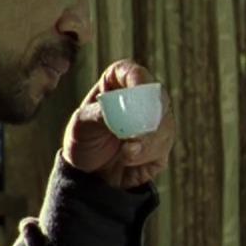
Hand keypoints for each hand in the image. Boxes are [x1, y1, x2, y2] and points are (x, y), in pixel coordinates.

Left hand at [63, 60, 176, 189]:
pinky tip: (128, 161)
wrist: (89, 172)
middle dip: (147, 117)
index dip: (138, 78)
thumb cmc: (83, 139)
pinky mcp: (160, 144)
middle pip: (158, 97)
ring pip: (164, 124)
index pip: (133, 72)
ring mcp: (155, 121)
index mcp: (118, 84)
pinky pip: (162, 146)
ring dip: (145, 141)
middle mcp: (142, 98)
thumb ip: (100, 114)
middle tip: (132, 134)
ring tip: (125, 153)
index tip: (137, 90)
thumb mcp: (82, 125)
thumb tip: (119, 111)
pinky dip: (145, 155)